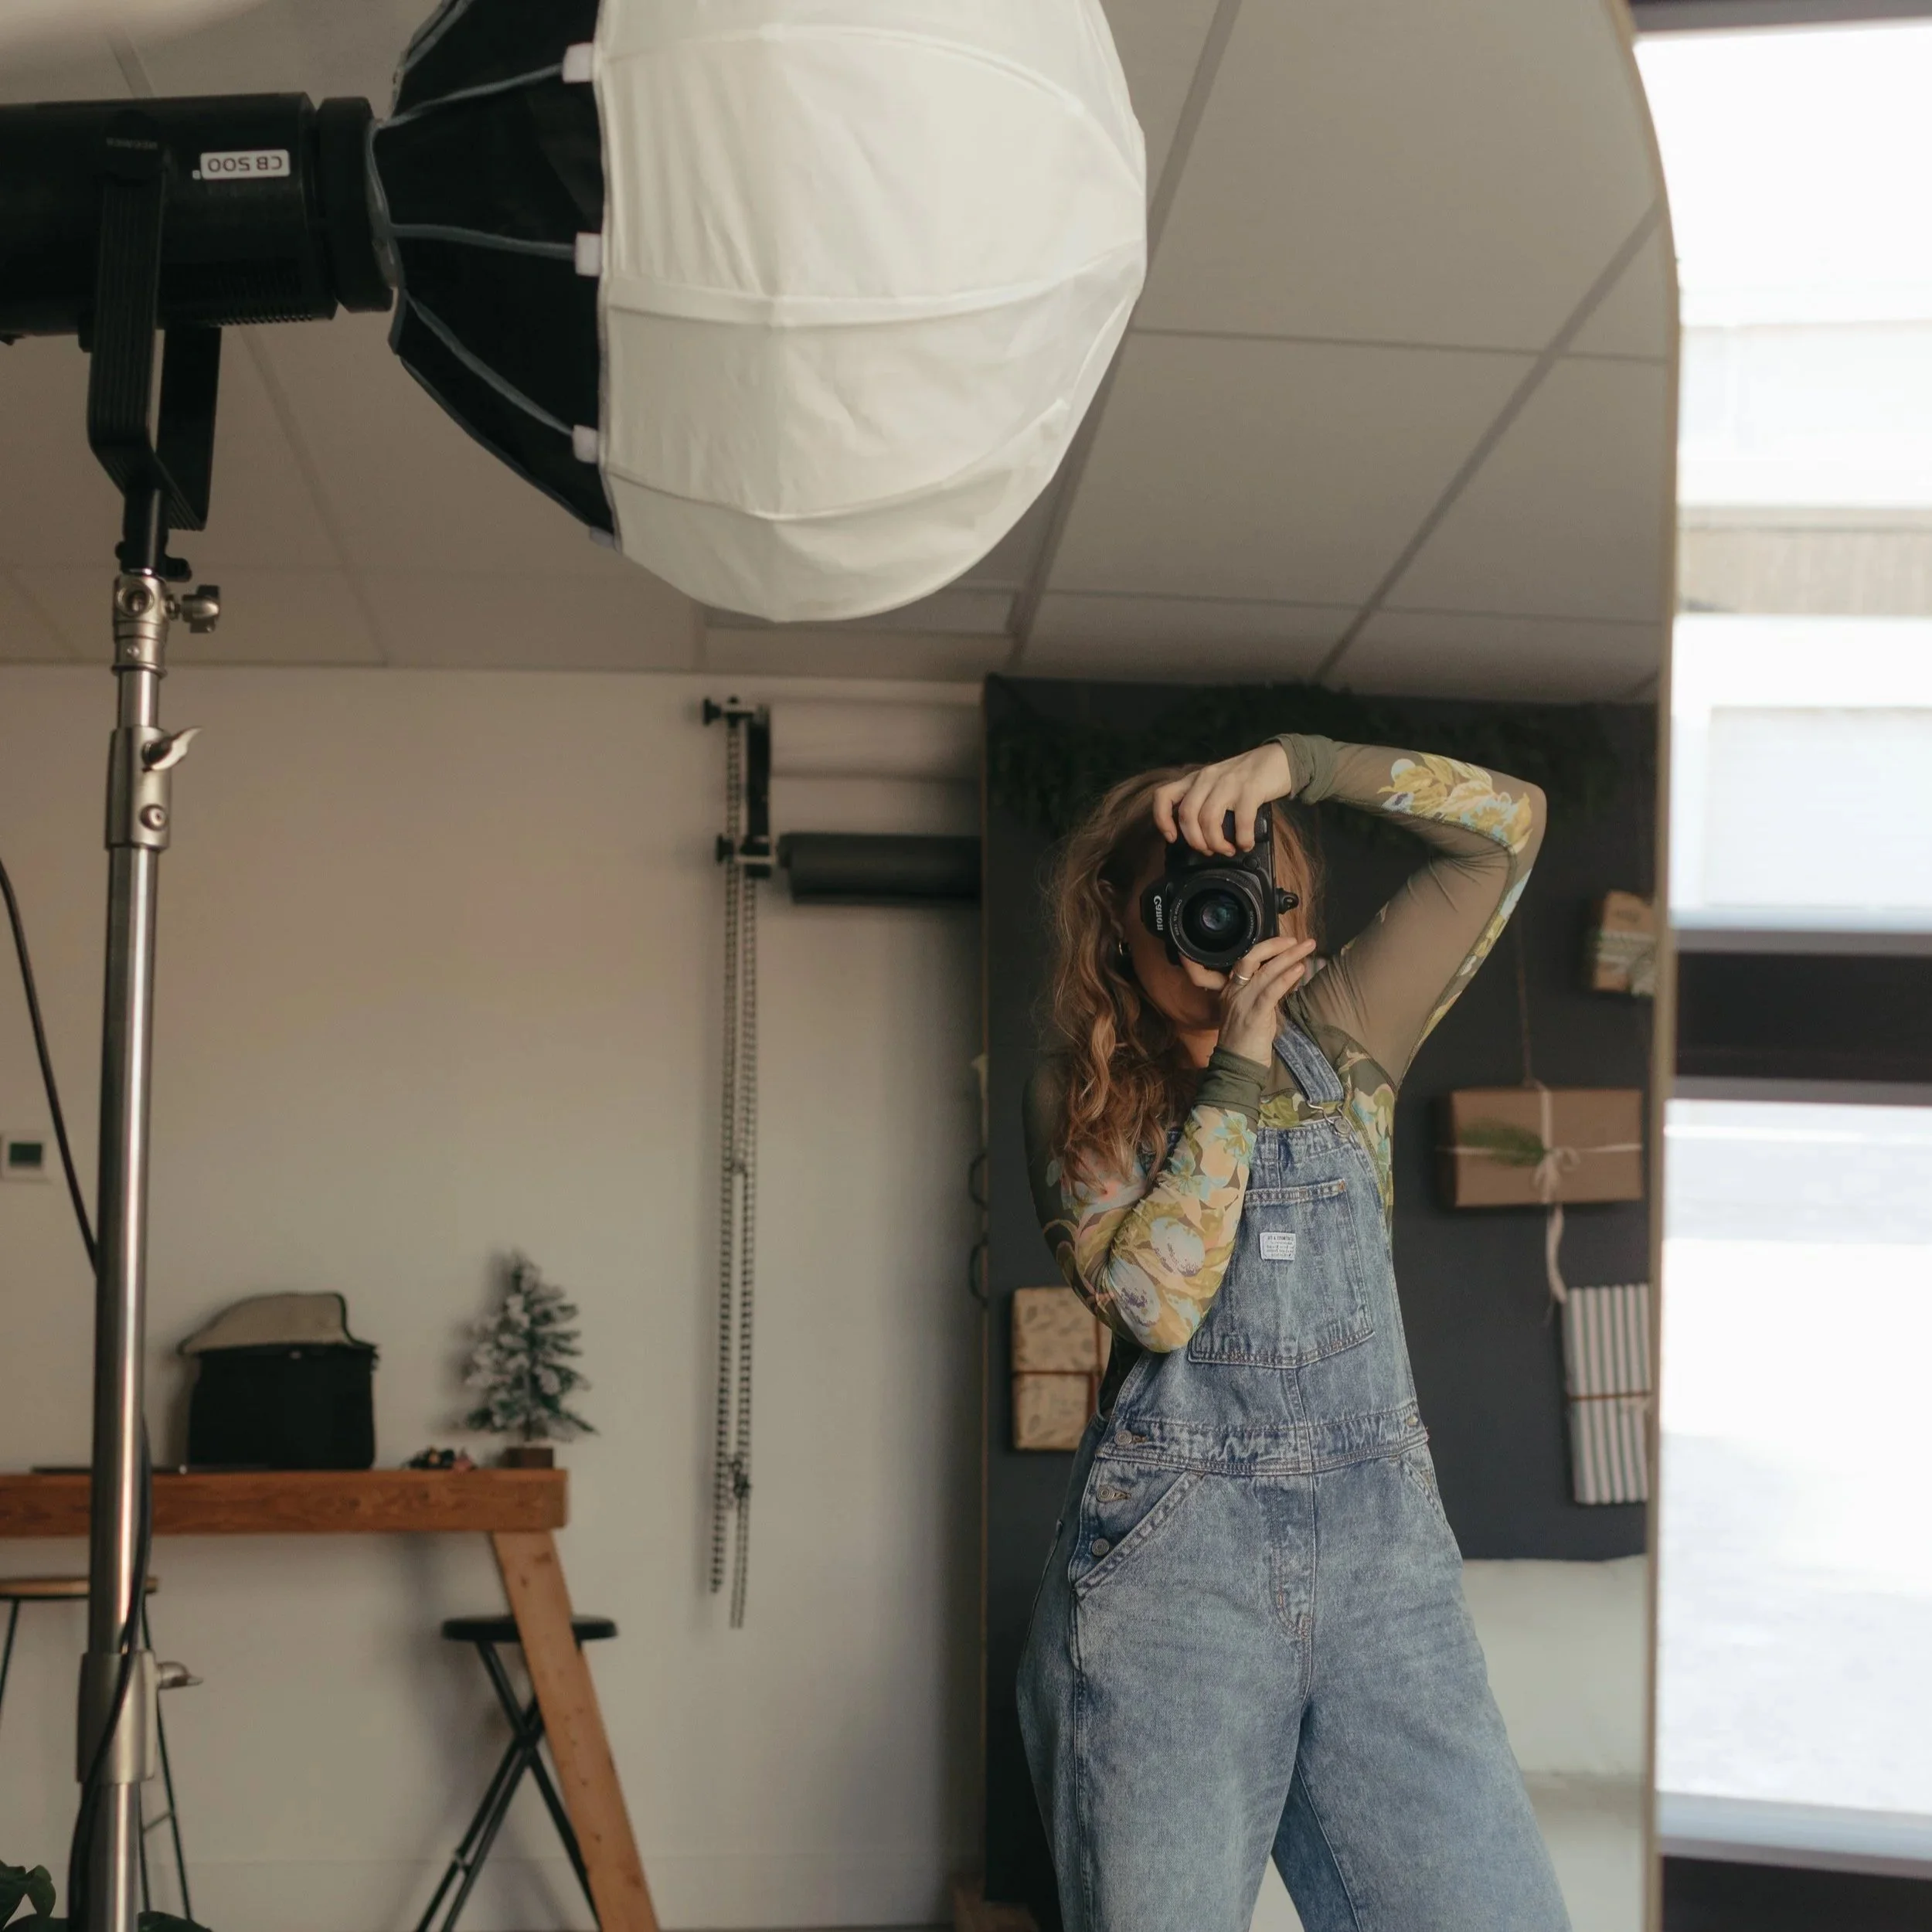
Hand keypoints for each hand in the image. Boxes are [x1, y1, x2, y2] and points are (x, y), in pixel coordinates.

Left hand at [1151, 742, 1292, 854]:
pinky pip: (1240, 821)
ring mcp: (1228, 783)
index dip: (1162, 820)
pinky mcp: (1250, 789)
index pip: (1163, 795)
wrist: (1279, 759)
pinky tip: (1246, 844)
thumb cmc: (1246, 777)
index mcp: (1195, 779)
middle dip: (1195, 841)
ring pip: (1208, 819)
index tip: (1172, 838)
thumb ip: (1203, 801)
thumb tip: (1196, 835)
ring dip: (1216, 843)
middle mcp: (1207, 778)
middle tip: (1208, 851)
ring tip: (1227, 850)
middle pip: (1186, 815)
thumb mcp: (1216, 784)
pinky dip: (1242, 839)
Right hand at [1216, 935, 1317, 1063]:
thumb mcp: (1254, 1012)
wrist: (1237, 1067)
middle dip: (1276, 945)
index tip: (1286, 942)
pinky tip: (1299, 968)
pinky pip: (1271, 991)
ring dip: (1289, 957)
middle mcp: (1234, 992)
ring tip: (1307, 947)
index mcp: (1231, 990)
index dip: (1267, 948)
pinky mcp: (1254, 1015)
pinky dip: (1286, 978)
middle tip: (1298, 940)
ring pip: (1265, 971)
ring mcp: (1243, 1002)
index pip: (1246, 960)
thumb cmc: (1247, 1042)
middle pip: (1252, 958)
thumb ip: (1265, 994)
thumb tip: (1287, 977)